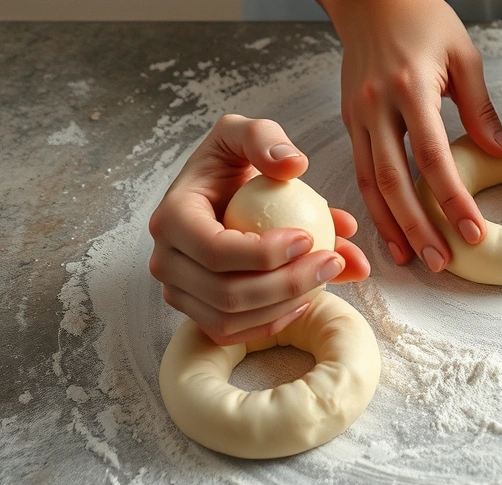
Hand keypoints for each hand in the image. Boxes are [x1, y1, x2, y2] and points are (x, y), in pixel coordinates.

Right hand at [148, 114, 370, 345]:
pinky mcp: (197, 312)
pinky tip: (308, 299)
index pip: (215, 252)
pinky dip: (273, 323)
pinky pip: (233, 333)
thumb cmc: (232, 164)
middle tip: (333, 261)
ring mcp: (179, 292)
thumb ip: (264, 137)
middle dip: (288, 284)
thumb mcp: (243, 132)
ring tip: (328, 275)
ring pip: (231, 319)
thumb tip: (293, 165)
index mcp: (171, 219)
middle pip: (226, 293)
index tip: (308, 237)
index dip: (264, 254)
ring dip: (287, 305)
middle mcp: (166, 262)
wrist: (221, 194)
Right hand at [321, 0, 501, 271]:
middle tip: (441, 261)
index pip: (433, 157)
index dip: (453, 199)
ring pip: (371, 183)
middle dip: (418, 226)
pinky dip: (375, 206)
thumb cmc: (423, 18)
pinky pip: (361, 171)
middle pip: (394, 180)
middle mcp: (376, 105)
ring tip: (412, 259)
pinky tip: (391, 231)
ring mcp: (357, 116)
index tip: (473, 231)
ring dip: (391, 225)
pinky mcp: (349, 122)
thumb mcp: (463, 55)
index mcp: (410, 87)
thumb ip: (479, 109)